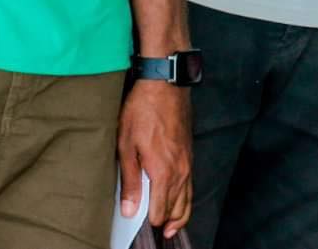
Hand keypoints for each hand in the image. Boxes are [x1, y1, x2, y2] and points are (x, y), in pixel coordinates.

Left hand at [118, 79, 192, 233]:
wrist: (165, 84)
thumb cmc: (142, 111)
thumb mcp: (126, 145)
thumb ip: (129, 181)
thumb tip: (130, 209)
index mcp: (163, 172)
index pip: (161, 209)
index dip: (152, 221)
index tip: (144, 227)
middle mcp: (180, 170)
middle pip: (179, 206)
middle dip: (170, 222)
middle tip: (163, 234)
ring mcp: (187, 161)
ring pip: (188, 196)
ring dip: (181, 213)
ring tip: (174, 225)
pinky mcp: (189, 152)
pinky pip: (191, 182)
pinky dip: (187, 196)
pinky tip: (180, 196)